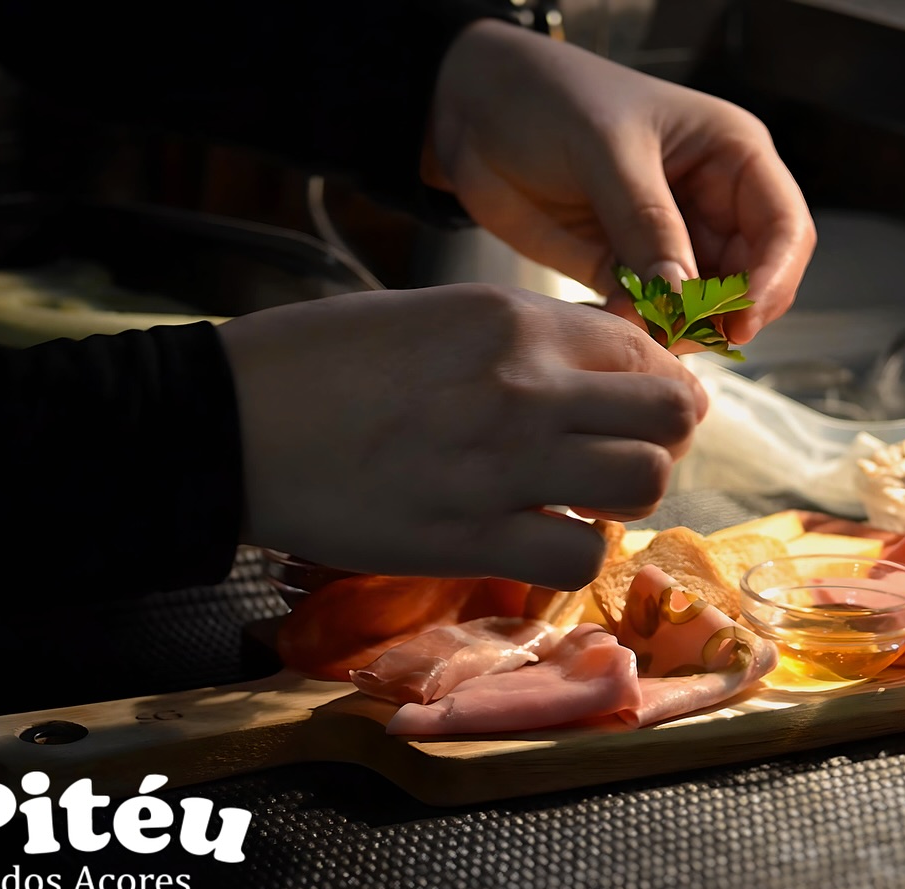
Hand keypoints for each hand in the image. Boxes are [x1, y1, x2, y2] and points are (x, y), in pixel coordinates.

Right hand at [217, 284, 705, 589]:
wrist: (233, 422)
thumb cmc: (321, 361)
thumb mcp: (435, 314)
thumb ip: (524, 340)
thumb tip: (597, 373)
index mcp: (515, 320)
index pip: (645, 348)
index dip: (654, 381)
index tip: (632, 406)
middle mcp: (526, 386)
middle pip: (671, 414)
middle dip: (663, 437)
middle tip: (623, 453)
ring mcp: (503, 465)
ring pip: (642, 484)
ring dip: (625, 497)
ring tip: (582, 499)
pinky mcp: (470, 539)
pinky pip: (578, 558)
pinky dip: (572, 554)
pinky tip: (538, 540)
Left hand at [423, 19, 815, 346]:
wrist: (472, 109)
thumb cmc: (549, 98)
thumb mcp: (606, 151)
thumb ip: (647, 224)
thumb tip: (686, 297)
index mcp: (732, 155)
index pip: (785, 229)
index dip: (771, 280)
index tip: (737, 321)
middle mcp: (712, 201)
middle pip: (753, 280)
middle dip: (722, 315)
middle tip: (674, 333)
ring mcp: (670, 240)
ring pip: (703, 308)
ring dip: (677, 329)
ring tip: (631, 325)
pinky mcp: (626, 269)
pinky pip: (651, 316)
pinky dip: (638, 330)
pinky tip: (608, 322)